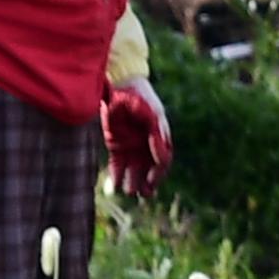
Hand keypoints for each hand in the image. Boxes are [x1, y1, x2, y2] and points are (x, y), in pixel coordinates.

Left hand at [101, 78, 172, 197]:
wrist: (117, 84)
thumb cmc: (137, 96)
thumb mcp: (150, 112)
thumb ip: (158, 133)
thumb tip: (162, 158)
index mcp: (159, 137)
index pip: (162, 160)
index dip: (158, 172)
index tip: (151, 179)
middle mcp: (146, 144)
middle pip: (149, 169)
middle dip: (148, 183)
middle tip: (144, 193)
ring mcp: (131, 146)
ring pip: (134, 170)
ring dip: (133, 183)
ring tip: (130, 192)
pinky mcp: (116, 145)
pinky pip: (118, 165)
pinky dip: (117, 176)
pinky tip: (115, 186)